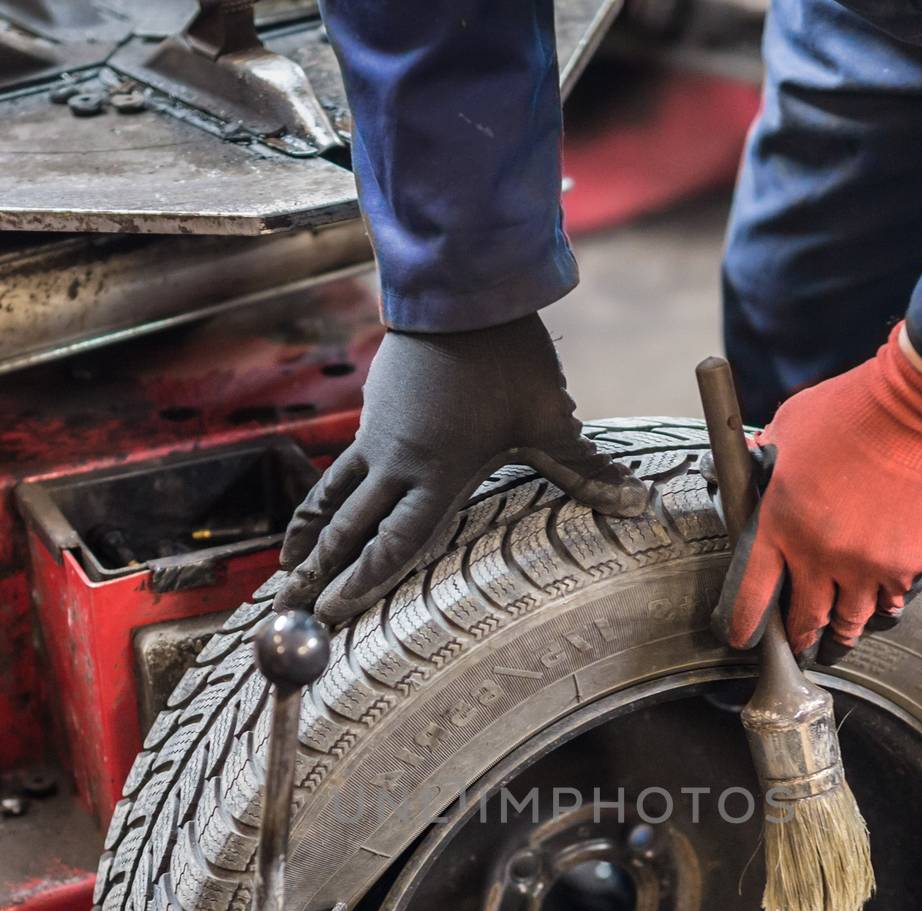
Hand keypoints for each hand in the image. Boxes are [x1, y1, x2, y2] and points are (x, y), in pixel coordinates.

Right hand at [277, 314, 649, 625]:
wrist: (461, 288)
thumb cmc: (508, 356)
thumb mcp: (550, 417)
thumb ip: (584, 467)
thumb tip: (636, 500)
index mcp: (438, 472)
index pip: (395, 542)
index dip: (364, 580)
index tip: (337, 611)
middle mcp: (396, 462)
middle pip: (349, 529)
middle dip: (319, 575)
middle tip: (292, 611)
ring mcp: (376, 437)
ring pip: (332, 499)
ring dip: (307, 540)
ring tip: (285, 575)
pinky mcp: (371, 414)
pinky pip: (338, 470)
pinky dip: (320, 501)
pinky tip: (311, 519)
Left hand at [713, 323, 921, 652]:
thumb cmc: (854, 408)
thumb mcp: (791, 425)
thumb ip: (766, 455)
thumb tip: (752, 461)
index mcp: (779, 524)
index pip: (751, 593)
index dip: (744, 623)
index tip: (742, 636)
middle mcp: (819, 555)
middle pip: (804, 618)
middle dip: (798, 636)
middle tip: (798, 645)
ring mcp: (865, 565)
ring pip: (850, 620)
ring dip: (842, 631)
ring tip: (838, 638)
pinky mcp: (907, 565)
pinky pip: (892, 600)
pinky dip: (885, 604)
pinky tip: (882, 606)